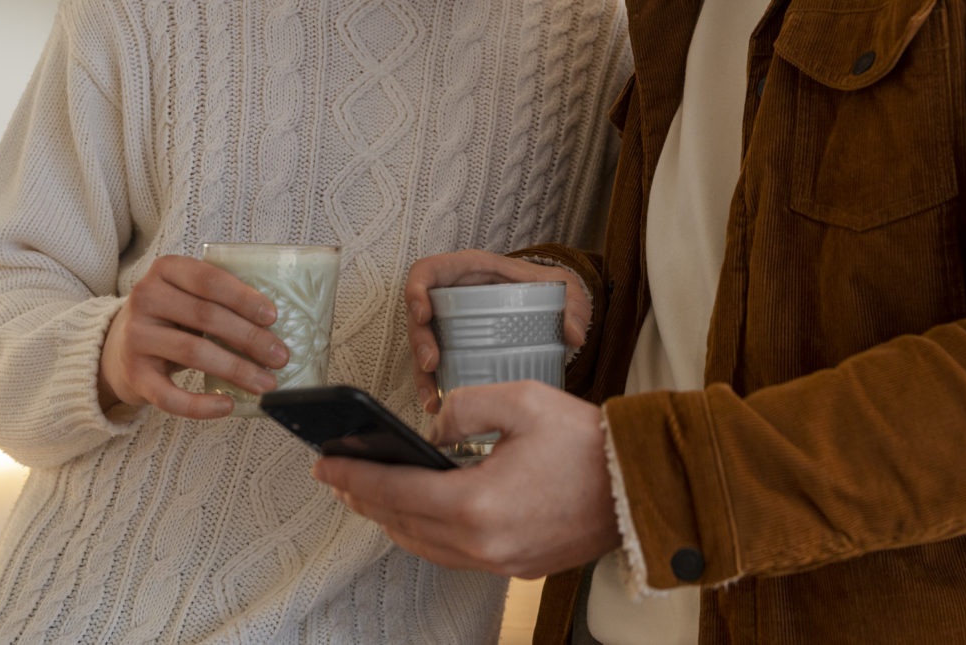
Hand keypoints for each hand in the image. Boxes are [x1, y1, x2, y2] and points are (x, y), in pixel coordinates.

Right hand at [98, 254, 287, 417]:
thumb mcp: (187, 295)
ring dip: (236, 369)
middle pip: (206, 317)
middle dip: (250, 338)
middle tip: (280, 356)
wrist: (119, 348)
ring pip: (193, 352)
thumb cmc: (171, 318)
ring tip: (265, 382)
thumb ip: (220, 299)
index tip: (273, 318)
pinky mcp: (134, 374)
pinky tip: (226, 405)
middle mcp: (146, 297)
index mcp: (166, 270)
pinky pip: (169, 394)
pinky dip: (200, 405)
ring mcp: (136, 336)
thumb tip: (274, 326)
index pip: (210, 280)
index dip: (244, 298)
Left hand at [312, 381, 619, 578]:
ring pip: (424, 546)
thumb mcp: (522, 399)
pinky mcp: (517, 566)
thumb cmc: (587, 441)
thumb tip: (432, 429)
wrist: (641, 483)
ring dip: (392, 519)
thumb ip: (465, 406)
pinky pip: (454, 555)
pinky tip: (422, 512)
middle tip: (339, 475)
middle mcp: (482, 543)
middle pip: (402, 525)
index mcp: (477, 503)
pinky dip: (427, 533)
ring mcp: (500, 561)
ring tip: (372, 492)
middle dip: (365, 498)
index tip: (324, 463)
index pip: (395, 492)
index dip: (354, 476)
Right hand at [405, 251, 590, 411]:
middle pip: (419, 315)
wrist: (548, 307)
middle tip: (432, 363)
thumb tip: (574, 334)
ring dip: (421, 373)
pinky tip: (438, 405)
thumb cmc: (546, 289)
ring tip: (432, 397)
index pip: (428, 271)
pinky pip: (434, 367)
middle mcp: (452, 296)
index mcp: (469, 271)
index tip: (423, 313)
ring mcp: (450, 324)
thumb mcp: (562, 288)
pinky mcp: (454, 348)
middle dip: (419, 340)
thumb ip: (573, 305)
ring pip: (422, 346)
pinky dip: (434, 386)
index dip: (416, 290)